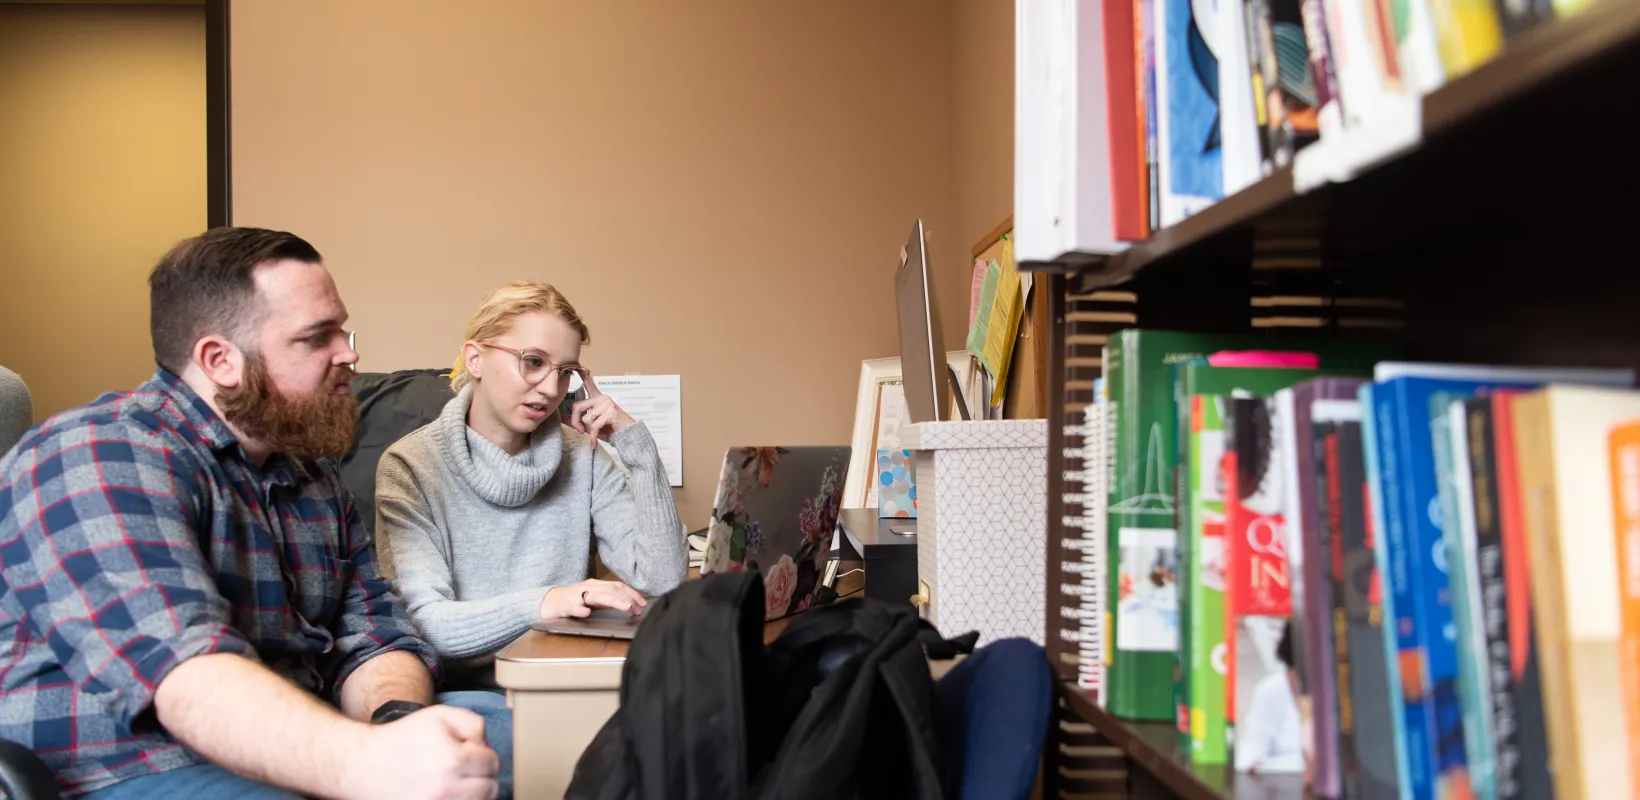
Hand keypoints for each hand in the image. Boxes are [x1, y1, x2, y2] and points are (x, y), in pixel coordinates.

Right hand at [351, 705, 497, 799]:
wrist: (364, 764)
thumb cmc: (402, 739)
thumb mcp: (440, 716)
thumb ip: (473, 723)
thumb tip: (486, 747)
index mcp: (453, 760)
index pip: (492, 763)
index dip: (482, 754)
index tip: (466, 752)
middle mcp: (446, 789)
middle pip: (489, 789)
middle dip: (480, 776)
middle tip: (460, 768)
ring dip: (471, 792)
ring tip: (453, 781)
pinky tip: (445, 792)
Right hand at [541, 578, 646, 618]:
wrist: (546, 602)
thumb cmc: (572, 600)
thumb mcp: (593, 599)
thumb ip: (608, 601)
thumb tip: (630, 606)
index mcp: (596, 586)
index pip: (617, 586)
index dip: (632, 593)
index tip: (643, 603)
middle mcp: (588, 588)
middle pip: (610, 590)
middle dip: (626, 598)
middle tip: (638, 608)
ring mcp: (576, 596)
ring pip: (596, 596)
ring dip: (613, 601)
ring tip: (626, 607)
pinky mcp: (564, 605)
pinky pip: (572, 607)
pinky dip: (580, 609)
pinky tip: (586, 613)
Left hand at [568, 374, 635, 444]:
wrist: (629, 436)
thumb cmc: (611, 430)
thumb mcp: (593, 425)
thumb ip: (579, 421)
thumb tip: (563, 418)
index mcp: (598, 398)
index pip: (589, 385)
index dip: (582, 376)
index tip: (577, 367)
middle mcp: (602, 398)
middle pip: (577, 407)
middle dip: (575, 422)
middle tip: (579, 431)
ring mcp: (606, 404)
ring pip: (586, 419)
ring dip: (588, 431)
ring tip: (595, 434)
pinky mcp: (610, 413)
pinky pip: (594, 426)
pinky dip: (592, 438)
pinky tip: (593, 444)